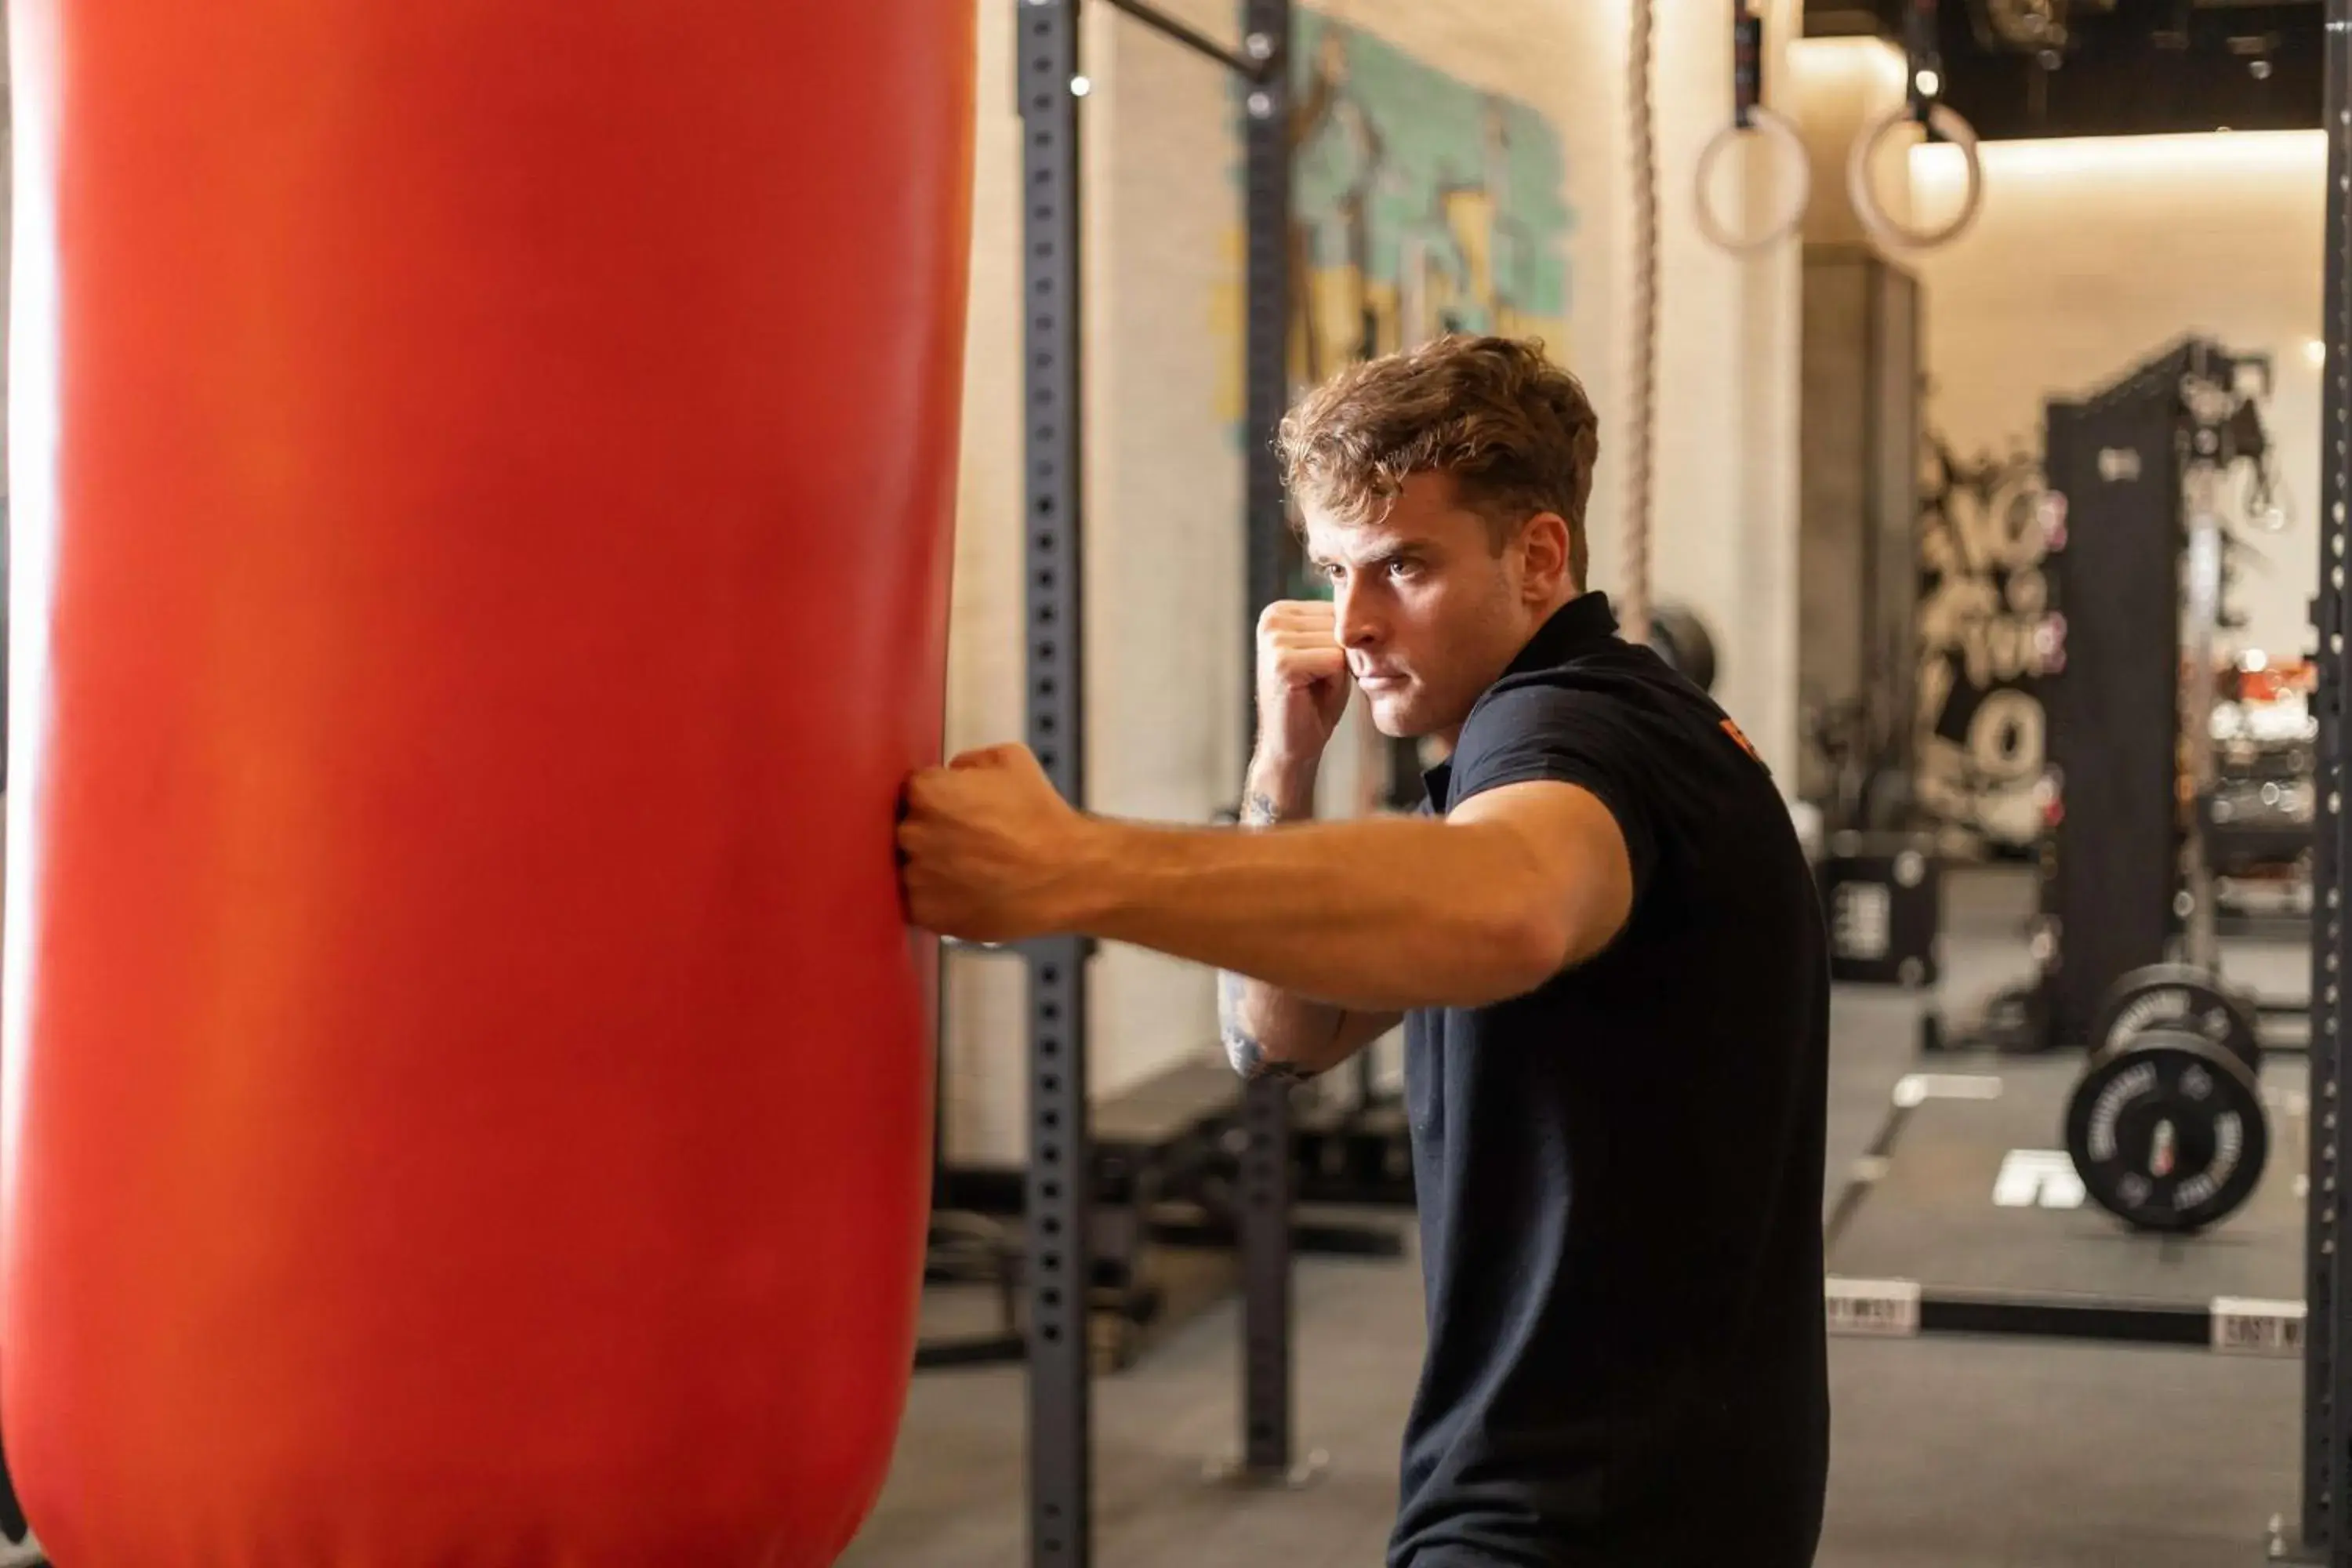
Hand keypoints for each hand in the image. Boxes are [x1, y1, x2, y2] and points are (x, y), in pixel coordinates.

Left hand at [898, 744, 1105, 943]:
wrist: (1068, 876)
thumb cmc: (1042, 818)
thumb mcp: (1012, 761)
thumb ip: (969, 761)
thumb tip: (952, 773)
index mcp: (928, 793)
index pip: (913, 790)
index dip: (938, 798)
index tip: (958, 810)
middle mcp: (914, 833)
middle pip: (906, 828)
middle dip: (931, 832)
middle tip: (967, 841)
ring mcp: (917, 876)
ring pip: (909, 866)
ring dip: (931, 867)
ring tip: (970, 870)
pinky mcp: (926, 913)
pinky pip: (918, 901)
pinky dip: (937, 898)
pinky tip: (967, 892)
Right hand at [1256, 600, 1350, 767]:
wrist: (1292, 745)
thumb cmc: (1314, 700)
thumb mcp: (1329, 651)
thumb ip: (1339, 625)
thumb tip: (1362, 602)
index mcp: (1279, 611)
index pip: (1338, 610)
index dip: (1340, 644)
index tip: (1317, 667)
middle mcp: (1272, 618)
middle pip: (1340, 624)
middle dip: (1339, 656)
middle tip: (1315, 682)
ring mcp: (1274, 639)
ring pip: (1340, 643)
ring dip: (1336, 670)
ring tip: (1312, 687)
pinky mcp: (1282, 663)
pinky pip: (1335, 661)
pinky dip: (1334, 682)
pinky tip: (1310, 694)